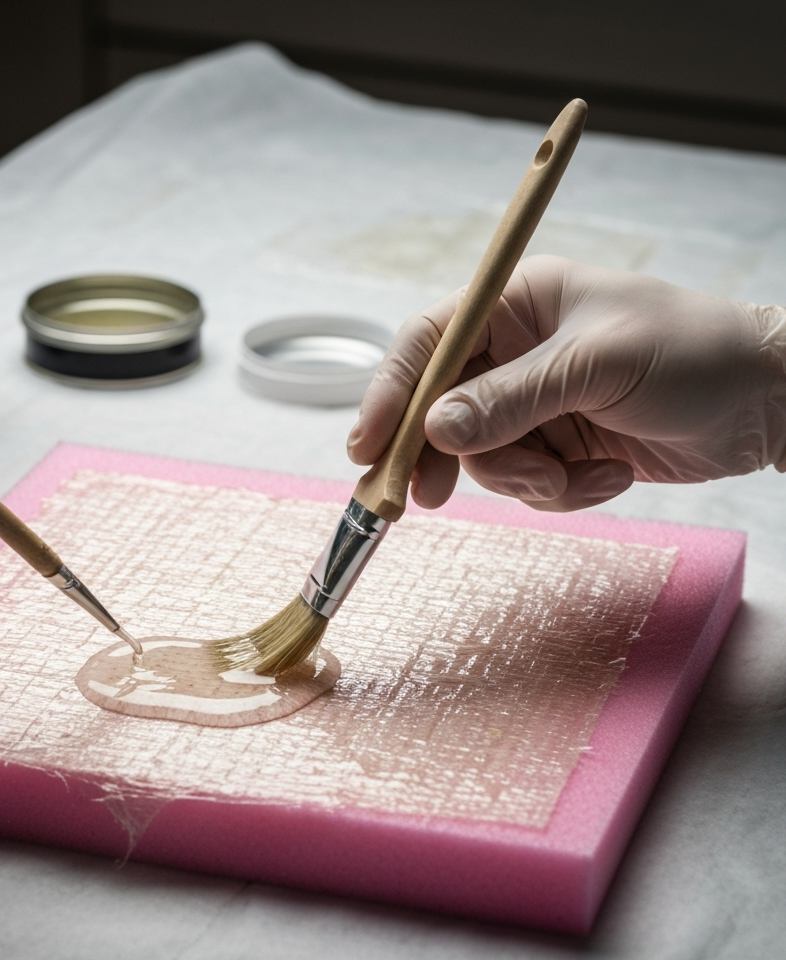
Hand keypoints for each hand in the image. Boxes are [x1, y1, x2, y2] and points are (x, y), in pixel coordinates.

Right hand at [348, 255, 785, 511]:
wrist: (766, 405)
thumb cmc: (692, 355)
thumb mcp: (597, 367)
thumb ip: (511, 399)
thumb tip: (434, 429)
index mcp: (517, 305)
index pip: (430, 343)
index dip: (391, 392)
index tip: (368, 445)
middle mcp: (515, 353)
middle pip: (441, 411)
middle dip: (444, 456)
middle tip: (426, 499)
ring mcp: (534, 404)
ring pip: (483, 458)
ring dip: (523, 478)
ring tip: (571, 477)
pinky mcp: (557, 447)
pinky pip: (525, 483)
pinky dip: (560, 492)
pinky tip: (607, 477)